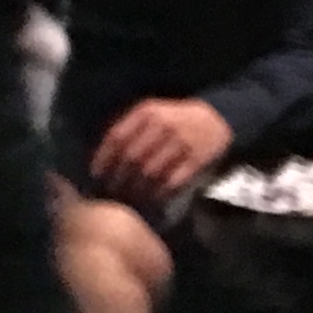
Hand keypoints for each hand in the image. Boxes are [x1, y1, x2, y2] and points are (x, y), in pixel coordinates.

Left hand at [90, 96, 232, 206]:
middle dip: (118, 178)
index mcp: (146, 112)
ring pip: (151, 172)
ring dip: (137, 189)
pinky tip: (152, 199)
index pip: (117, 137)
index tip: (96, 174)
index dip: (104, 158)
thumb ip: (128, 128)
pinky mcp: (197, 160)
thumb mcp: (150, 112)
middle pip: (132, 158)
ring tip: (128, 200)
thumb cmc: (174, 118)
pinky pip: (173, 182)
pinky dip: (160, 193)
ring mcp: (181, 143)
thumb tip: (102, 155)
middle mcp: (163, 126)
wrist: (215, 119)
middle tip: (111, 192)